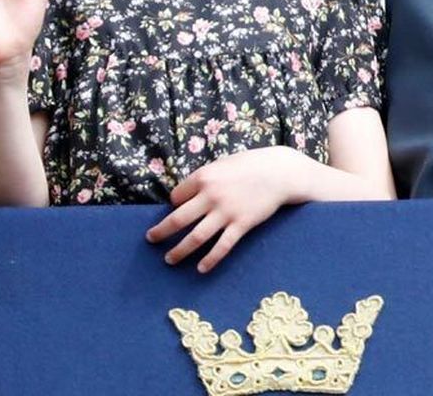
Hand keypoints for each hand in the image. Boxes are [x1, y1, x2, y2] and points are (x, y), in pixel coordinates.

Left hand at [146, 146, 307, 272]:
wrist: (281, 172)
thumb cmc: (251, 165)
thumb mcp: (223, 164)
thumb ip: (205, 178)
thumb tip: (185, 196)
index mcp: (204, 177)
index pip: (176, 197)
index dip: (174, 205)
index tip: (178, 210)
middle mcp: (211, 196)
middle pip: (178, 220)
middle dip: (161, 232)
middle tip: (151, 240)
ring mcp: (226, 212)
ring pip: (196, 237)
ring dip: (179, 250)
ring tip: (169, 259)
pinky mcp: (242, 224)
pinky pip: (222, 246)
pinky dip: (210, 259)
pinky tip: (201, 269)